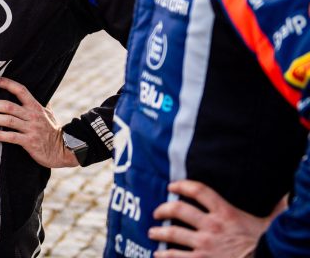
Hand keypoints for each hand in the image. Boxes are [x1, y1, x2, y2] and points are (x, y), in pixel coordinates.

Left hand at [0, 76, 77, 167]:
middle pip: (9, 106)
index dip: (8, 84)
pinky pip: (13, 137)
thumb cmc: (52, 130)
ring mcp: (31, 129)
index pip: (21, 90)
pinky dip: (1, 135)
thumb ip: (41, 102)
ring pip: (8, 121)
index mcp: (35, 106)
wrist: (63, 149)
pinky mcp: (30, 142)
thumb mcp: (49, 113)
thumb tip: (39, 90)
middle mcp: (32, 116)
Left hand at [150, 180, 286, 257]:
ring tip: (152, 232)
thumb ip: (273, 207)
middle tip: (157, 211)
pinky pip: (176, 257)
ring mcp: (204, 245)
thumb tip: (284, 195)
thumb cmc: (268, 245)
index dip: (182, 185)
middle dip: (163, 209)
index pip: (198, 191)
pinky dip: (164, 256)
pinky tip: (158, 255)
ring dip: (159, 232)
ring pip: (173, 233)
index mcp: (225, 213)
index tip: (172, 185)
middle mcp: (211, 226)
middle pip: (179, 210)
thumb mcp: (269, 223)